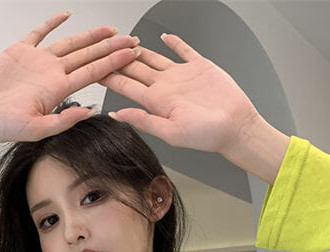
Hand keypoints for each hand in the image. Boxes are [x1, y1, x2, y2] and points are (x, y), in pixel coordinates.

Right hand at [0, 11, 139, 143]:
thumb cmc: (6, 126)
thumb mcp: (36, 130)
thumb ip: (63, 120)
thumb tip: (89, 111)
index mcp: (59, 89)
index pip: (93, 72)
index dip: (113, 61)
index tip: (130, 54)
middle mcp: (53, 73)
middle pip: (88, 55)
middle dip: (110, 47)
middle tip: (131, 40)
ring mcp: (39, 61)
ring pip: (70, 44)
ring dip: (90, 36)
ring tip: (109, 29)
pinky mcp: (22, 52)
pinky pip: (40, 33)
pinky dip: (52, 23)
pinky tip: (67, 16)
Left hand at [98, 33, 260, 157]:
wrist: (236, 126)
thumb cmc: (207, 135)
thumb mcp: (171, 132)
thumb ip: (144, 121)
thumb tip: (117, 115)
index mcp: (156, 102)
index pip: (126, 85)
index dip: (109, 74)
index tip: (93, 66)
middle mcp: (165, 88)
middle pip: (134, 69)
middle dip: (118, 58)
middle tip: (103, 46)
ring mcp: (181, 76)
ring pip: (153, 58)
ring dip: (138, 49)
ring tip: (123, 40)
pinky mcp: (198, 67)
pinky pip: (183, 50)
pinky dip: (173, 42)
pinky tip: (163, 37)